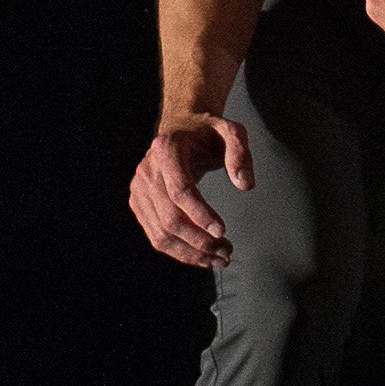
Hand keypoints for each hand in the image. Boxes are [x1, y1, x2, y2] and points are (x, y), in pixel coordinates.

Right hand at [129, 112, 253, 266]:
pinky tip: (201, 255)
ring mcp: (139, 189)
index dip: (200, 214)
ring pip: (160, 233)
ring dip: (190, 252)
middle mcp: (147, 171)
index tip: (222, 231)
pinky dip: (179, 250)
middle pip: (170, 217)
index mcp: (167, 150)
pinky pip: (155, 235)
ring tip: (218, 258)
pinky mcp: (139, 204)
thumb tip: (245, 185)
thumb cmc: (208, 131)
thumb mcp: (231, 131)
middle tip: (226, 252)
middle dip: (199, 241)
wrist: (180, 127)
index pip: (181, 190)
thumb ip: (240, 154)